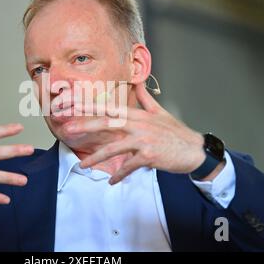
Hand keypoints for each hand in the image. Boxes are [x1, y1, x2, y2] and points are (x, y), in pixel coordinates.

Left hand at [66, 83, 209, 184]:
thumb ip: (145, 99)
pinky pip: (128, 166)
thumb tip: (137, 82)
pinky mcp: (149, 156)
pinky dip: (119, 175)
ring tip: (82, 165)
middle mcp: (139, 125)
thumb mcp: (160, 112)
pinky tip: (111, 181)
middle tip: (68, 129)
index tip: (74, 104)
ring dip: (96, 158)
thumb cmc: (176, 132)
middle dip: (86, 125)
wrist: (195, 150)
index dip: (92, 105)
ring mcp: (143, 140)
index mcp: (139, 114)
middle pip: (107, 123)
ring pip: (114, 148)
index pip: (111, 107)